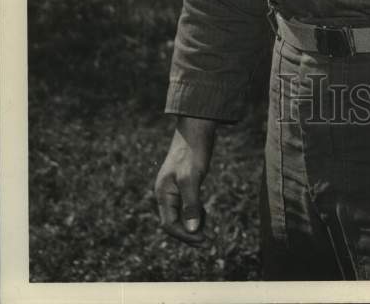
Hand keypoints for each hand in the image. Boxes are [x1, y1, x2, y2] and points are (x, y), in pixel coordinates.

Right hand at [154, 116, 216, 244]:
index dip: (185, 236)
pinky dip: (194, 212)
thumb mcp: (192, 178)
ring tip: (206, 223)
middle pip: (173, 222)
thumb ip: (191, 204)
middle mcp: (165, 193)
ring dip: (192, 223)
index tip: (203, 240)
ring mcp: (173, 188)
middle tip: (207, 240)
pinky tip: (204, 211)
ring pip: (180, 215)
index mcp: (163, 193)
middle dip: (188, 233)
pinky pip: (185, 205)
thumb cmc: (193, 151)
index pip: (169, 224)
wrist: (196, 128)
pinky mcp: (182, 183)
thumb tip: (192, 230)